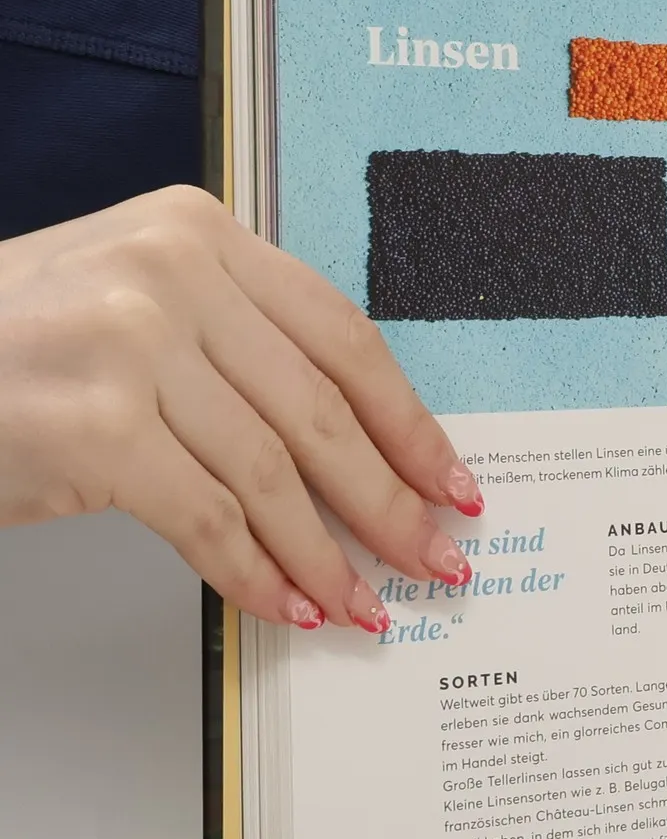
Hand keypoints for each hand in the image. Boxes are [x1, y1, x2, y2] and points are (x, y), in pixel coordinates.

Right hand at [0, 185, 482, 632]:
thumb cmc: (8, 349)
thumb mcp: (131, 306)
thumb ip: (237, 349)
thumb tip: (358, 454)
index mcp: (198, 233)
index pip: (342, 338)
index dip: (408, 423)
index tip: (451, 481)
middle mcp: (170, 272)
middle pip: (321, 411)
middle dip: (389, 501)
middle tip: (435, 558)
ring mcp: (130, 344)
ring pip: (273, 474)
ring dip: (328, 555)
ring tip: (367, 603)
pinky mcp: (95, 425)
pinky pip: (210, 519)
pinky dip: (257, 574)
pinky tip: (289, 606)